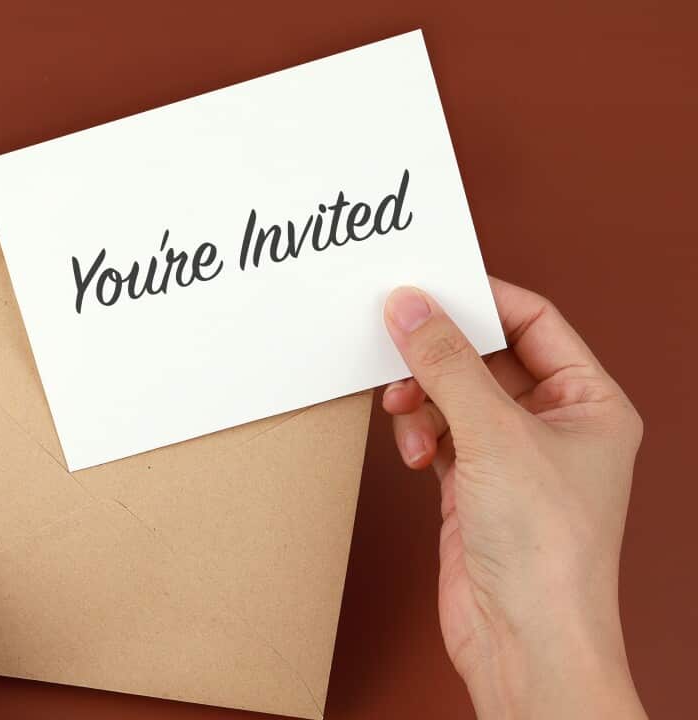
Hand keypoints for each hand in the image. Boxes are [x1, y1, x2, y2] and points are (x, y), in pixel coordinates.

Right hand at [381, 279, 646, 718]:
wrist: (524, 639)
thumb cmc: (547, 550)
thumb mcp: (494, 434)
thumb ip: (446, 363)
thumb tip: (412, 306)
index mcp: (590, 402)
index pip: (534, 321)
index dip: (480, 300)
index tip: (426, 288)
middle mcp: (556, 426)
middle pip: (485, 357)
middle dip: (439, 357)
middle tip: (397, 347)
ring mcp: (513, 458)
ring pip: (454, 396)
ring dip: (422, 400)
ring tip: (405, 415)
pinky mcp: (475, 487)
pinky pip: (438, 435)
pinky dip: (418, 436)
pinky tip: (414, 454)